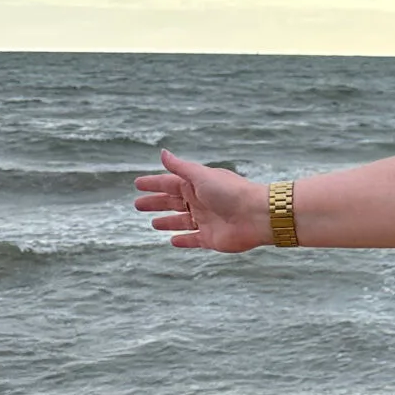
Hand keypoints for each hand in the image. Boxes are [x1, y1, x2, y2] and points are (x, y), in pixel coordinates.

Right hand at [134, 150, 270, 252]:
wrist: (257, 216)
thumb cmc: (230, 192)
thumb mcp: (201, 176)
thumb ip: (180, 167)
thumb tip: (162, 152)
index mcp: (197, 185)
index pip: (169, 183)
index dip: (153, 184)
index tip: (137, 184)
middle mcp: (200, 202)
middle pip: (172, 203)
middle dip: (156, 203)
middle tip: (138, 204)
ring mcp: (206, 220)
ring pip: (182, 222)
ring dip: (168, 222)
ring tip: (153, 223)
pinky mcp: (211, 239)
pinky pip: (193, 240)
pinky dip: (183, 240)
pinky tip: (172, 241)